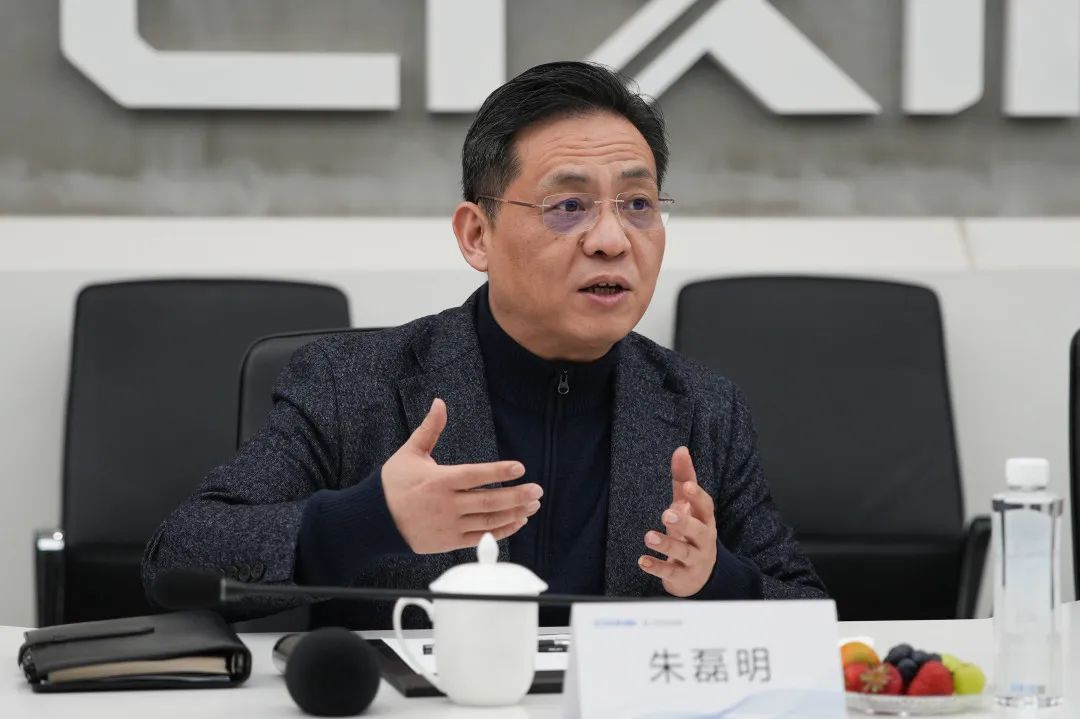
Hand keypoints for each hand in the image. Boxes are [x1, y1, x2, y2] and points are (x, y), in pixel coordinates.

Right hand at [382, 398, 541, 553]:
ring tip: (532, 505)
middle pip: (488, 501)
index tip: (520, 468)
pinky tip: (516, 522)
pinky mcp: (449, 542)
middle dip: (516, 496)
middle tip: (537, 490)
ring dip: (513, 513)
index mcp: (439, 480)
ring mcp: (449, 525)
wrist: (374, 520)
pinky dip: (500, 531)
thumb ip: (429, 429)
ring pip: (488, 521)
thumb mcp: (410, 453)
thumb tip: (439, 402)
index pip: (475, 475)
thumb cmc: (393, 484)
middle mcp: (446, 504)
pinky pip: (480, 538)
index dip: (499, 471)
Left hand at [638, 446, 717, 596]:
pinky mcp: (682, 577)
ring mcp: (694, 560)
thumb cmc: (692, 533)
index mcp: (705, 520)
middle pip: (699, 532)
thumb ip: (685, 479)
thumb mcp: (689, 507)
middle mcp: (703, 540)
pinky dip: (656, 567)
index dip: (698, 496)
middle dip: (684, 523)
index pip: (707, 507)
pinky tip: (642, 561)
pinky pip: (670, 573)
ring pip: (684, 553)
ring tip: (649, 536)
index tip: (688, 486)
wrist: (700, 576)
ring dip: (667, 544)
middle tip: (667, 513)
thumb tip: (681, 450)